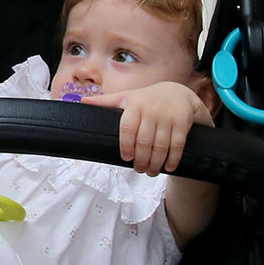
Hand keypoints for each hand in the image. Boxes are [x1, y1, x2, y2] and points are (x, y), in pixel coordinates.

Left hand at [85, 81, 209, 174]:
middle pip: (144, 141)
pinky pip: (177, 145)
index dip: (126, 145)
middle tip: (139, 169)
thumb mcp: (126, 96)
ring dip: (156, 163)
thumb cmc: (146, 98)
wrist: (177, 93)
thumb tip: (81, 102)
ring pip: (161, 145)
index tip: (126, 158)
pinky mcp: (182, 123)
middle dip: (141, 159)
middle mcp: (151, 109)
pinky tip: (168, 167)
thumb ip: (105, 101)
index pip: (127, 127)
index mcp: (134, 103)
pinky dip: (173, 159)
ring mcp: (168, 116)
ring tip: (151, 171)